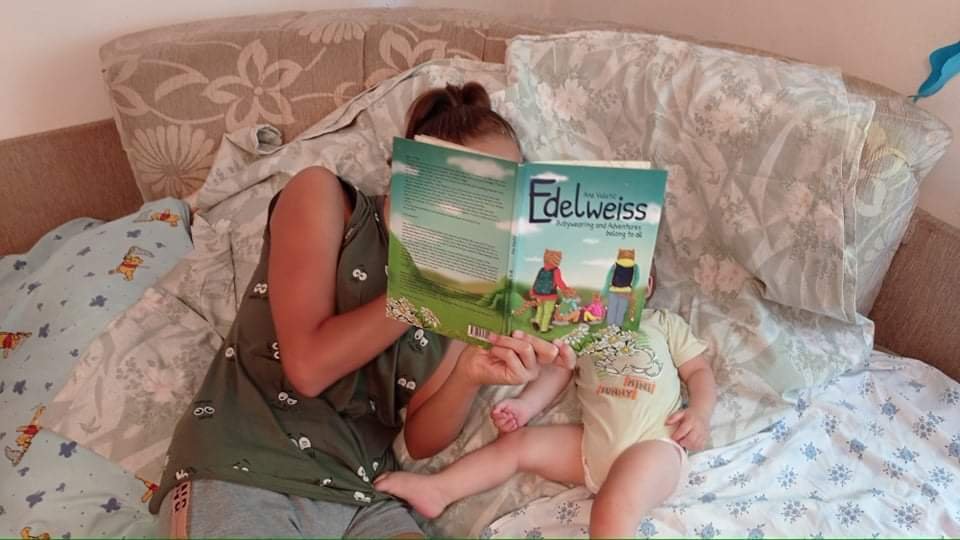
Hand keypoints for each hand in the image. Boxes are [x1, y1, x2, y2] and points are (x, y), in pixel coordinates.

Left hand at [455, 331, 571, 385]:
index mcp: (539, 351)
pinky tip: (493, 350)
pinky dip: (500, 348)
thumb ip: (523, 329)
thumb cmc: (490, 345)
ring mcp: (530, 371)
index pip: (564, 356)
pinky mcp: (519, 377)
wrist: (472, 362)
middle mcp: (539, 362)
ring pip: (527, 349)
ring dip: (508, 341)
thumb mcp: (509, 332)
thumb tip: (531, 313)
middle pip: (548, 349)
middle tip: (514, 333)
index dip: (568, 353)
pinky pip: (512, 355)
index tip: (560, 343)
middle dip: (529, 337)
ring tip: (496, 341)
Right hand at [490, 398, 534, 432]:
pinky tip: (516, 424)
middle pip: (497, 423)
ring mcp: (504, 424)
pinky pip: (508, 432)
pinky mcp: (510, 429)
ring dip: (508, 424)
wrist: (525, 408)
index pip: (493, 416)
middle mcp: (499, 419)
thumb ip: (499, 405)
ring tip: (514, 419)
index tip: (505, 414)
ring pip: (502, 428)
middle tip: (511, 415)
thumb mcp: (506, 402)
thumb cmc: (515, 404)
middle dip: (505, 420)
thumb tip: (493, 412)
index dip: (499, 416)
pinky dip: (512, 428)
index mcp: (497, 412)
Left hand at [666, 407, 709, 450]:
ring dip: (688, 446)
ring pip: (696, 444)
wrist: (702, 412)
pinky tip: (690, 445)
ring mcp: (703, 434)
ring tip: (684, 443)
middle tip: (679, 442)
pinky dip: (694, 448)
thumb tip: (666, 423)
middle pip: (691, 439)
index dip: (677, 436)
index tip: (672, 438)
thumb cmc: (690, 414)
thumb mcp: (681, 413)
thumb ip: (673, 417)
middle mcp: (698, 428)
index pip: (683, 430)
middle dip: (683, 443)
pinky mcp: (706, 438)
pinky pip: (701, 446)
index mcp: (691, 421)